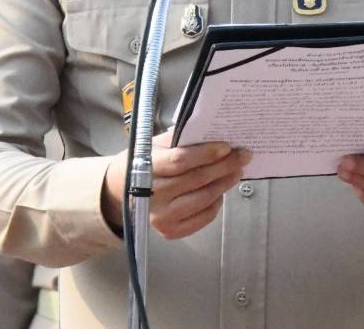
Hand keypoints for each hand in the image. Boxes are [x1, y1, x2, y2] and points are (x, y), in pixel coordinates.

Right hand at [102, 131, 250, 240]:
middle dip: (224, 166)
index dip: (206, 153)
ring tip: (236, 171)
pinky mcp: (170, 231)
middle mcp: (152, 196)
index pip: (181, 161)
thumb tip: (212, 133)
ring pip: (204, 199)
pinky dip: (216, 203)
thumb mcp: (154, 144)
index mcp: (145, 169)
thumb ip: (179, 139)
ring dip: (224, 183)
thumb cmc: (143, 161)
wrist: (121, 189)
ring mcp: (161, 217)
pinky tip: (220, 191)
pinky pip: (203, 218)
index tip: (227, 146)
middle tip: (243, 155)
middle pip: (197, 180)